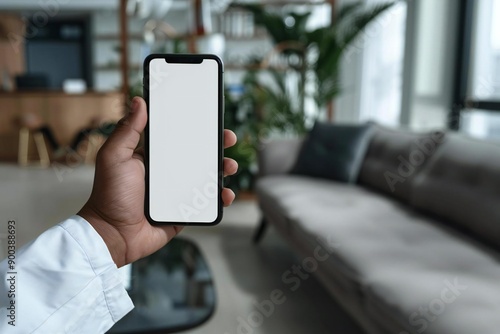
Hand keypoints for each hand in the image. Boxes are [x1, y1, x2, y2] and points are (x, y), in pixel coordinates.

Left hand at [78, 97, 237, 266]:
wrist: (113, 234)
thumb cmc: (109, 195)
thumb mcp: (114, 156)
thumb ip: (127, 130)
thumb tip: (139, 102)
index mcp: (154, 157)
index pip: (180, 137)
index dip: (197, 128)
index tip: (211, 120)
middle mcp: (168, 172)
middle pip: (199, 155)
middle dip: (217, 146)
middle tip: (228, 139)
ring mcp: (178, 192)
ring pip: (207, 177)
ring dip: (223, 170)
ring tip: (229, 167)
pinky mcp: (184, 210)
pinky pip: (207, 202)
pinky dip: (220, 198)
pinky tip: (225, 194)